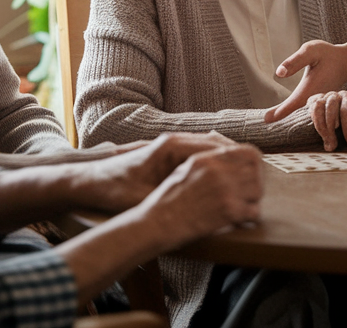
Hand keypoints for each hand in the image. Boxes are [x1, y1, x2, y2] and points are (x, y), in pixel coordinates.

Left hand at [75, 132, 237, 211]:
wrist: (89, 180)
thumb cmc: (112, 188)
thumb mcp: (141, 197)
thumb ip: (170, 196)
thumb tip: (198, 204)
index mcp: (169, 147)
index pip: (211, 146)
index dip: (233, 159)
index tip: (252, 170)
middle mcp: (173, 141)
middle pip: (215, 142)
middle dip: (236, 157)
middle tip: (257, 174)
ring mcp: (172, 146)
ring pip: (210, 146)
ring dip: (228, 159)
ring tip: (248, 176)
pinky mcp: (169, 155)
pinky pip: (200, 153)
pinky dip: (216, 162)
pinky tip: (226, 177)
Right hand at [138, 144, 263, 246]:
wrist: (158, 223)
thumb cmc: (169, 199)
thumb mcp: (186, 169)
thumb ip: (209, 160)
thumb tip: (229, 153)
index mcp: (209, 158)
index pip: (250, 152)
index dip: (255, 164)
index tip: (253, 174)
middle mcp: (219, 170)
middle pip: (257, 172)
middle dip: (256, 184)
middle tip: (249, 195)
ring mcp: (225, 190)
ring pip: (258, 191)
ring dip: (252, 201)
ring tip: (242, 208)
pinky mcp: (227, 210)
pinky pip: (253, 212)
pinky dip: (249, 218)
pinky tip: (239, 220)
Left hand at [264, 40, 346, 121]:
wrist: (346, 61)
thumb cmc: (327, 54)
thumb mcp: (311, 50)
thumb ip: (295, 61)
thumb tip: (279, 74)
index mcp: (311, 86)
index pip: (294, 102)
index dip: (281, 111)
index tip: (267, 119)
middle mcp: (317, 98)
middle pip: (297, 111)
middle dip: (281, 117)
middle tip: (264, 121)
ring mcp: (321, 103)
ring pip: (304, 113)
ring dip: (288, 116)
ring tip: (271, 119)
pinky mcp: (322, 104)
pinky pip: (309, 111)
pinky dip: (297, 113)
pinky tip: (285, 114)